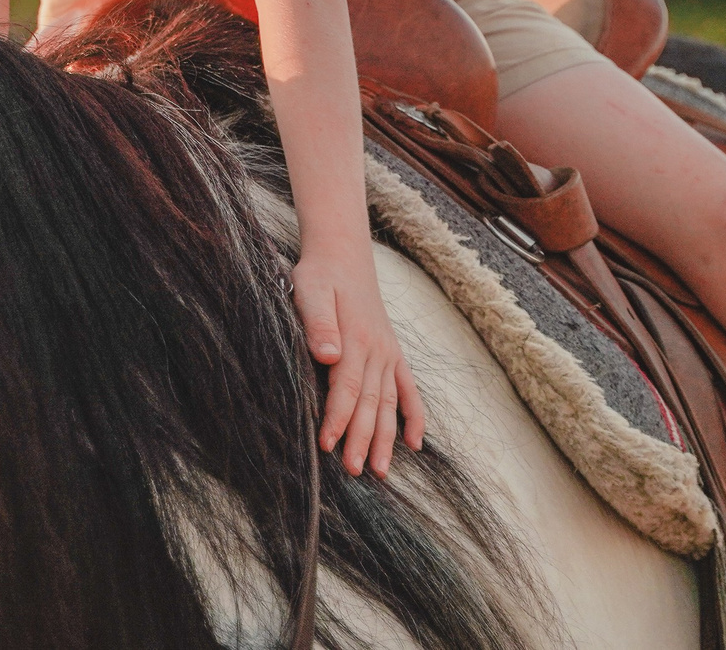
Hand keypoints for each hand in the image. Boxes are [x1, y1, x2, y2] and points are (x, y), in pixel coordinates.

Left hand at [292, 246, 424, 478]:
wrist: (343, 255)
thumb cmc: (319, 275)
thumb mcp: (309, 290)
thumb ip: (318, 323)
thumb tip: (327, 355)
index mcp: (354, 339)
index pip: (346, 387)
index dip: (337, 418)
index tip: (328, 445)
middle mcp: (376, 350)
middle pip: (369, 403)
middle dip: (361, 439)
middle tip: (354, 471)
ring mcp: (388, 353)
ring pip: (389, 402)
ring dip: (386, 438)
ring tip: (380, 471)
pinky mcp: (392, 353)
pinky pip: (409, 389)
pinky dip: (415, 416)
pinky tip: (416, 443)